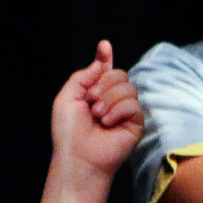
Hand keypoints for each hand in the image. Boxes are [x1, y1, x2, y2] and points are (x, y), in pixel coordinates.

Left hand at [52, 40, 144, 173]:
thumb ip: (83, 76)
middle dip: (104, 84)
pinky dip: (118, 111)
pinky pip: (133, 104)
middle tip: (91, 101)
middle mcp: (111, 100)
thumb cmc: (68, 132)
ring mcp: (124, 112)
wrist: (79, 157)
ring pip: (128, 88)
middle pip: (120, 75)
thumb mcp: (67, 98)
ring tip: (98, 116)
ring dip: (109, 99)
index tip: (104, 46)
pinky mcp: (135, 123)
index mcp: (93, 93)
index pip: (104, 71)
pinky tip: (108, 123)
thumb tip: (102, 61)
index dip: (105, 57)